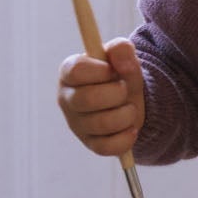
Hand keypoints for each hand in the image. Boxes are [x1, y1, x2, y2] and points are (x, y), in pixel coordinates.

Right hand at [57, 37, 144, 157]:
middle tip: (124, 90)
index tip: (112, 70)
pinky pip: (106, 147)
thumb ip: (121, 49)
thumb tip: (122, 58)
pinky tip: (131, 128)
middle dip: (117, 94)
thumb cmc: (120, 75)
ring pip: (101, 124)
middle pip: (87, 99)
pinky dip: (125, 138)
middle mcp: (67, 99)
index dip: (100, 71)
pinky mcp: (89, 144)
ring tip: (130, 108)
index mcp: (69, 73)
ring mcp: (76, 124)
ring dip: (126, 115)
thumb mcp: (124, 57)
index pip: (76, 70)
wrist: (130, 101)